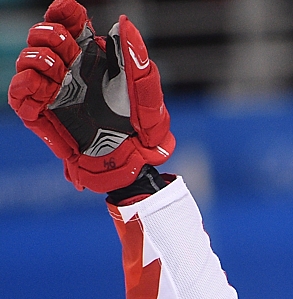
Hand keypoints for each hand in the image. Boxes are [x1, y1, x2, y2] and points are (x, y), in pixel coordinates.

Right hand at [8, 0, 173, 192]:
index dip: (63, 13)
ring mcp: (55, 92)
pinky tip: (41, 88)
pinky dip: (23, 86)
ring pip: (26, 61)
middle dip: (49, 35)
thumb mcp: (147, 93)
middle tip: (67, 50)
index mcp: (94, 59)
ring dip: (36, 59)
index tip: (70, 14)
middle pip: (43, 37)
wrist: (135, 164)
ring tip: (57, 72)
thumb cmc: (145, 130)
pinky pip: (19, 94)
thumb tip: (123, 23)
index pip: (69, 23)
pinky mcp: (43, 116)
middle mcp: (71, 71)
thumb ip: (136, 58)